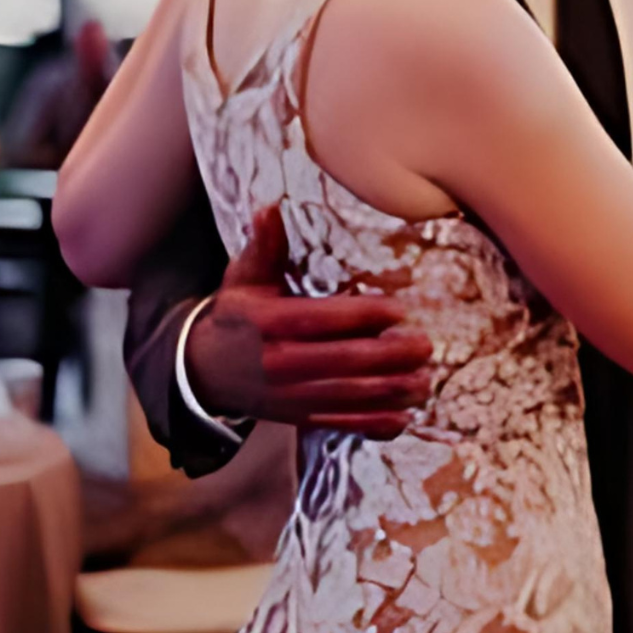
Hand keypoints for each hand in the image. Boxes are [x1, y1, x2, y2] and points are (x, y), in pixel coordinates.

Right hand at [185, 206, 433, 439]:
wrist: (206, 371)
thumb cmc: (238, 316)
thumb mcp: (244, 277)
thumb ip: (264, 245)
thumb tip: (269, 207)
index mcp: (270, 322)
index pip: (323, 319)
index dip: (363, 316)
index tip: (399, 311)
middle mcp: (281, 362)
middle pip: (344, 362)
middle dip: (389, 356)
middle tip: (425, 346)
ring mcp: (292, 395)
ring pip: (349, 397)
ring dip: (391, 392)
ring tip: (425, 380)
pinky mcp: (301, 417)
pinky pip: (342, 424)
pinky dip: (374, 425)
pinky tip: (404, 417)